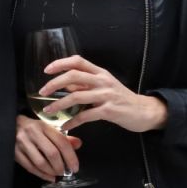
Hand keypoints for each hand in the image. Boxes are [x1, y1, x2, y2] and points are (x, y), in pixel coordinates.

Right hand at [14, 113, 80, 181]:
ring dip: (51, 172)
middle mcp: (33, 133)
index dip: (71, 157)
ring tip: (56, 174)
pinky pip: (30, 167)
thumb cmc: (32, 128)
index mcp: (43, 126)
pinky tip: (48, 177)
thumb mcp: (48, 129)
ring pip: (40, 162)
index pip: (61, 142)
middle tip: (65, 172)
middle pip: (52, 153)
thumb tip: (78, 144)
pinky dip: (41, 175)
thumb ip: (63, 137)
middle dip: (61, 166)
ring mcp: (22, 143)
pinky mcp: (14, 152)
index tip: (75, 167)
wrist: (10, 125)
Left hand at [38, 56, 167, 133]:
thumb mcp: (104, 86)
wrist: (144, 111)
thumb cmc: (121, 99)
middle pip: (73, 76)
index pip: (78, 61)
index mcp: (101, 72)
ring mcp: (106, 95)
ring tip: (48, 110)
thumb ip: (86, 84)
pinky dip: (72, 122)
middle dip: (54, 83)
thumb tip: (65, 85)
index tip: (46, 70)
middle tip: (42, 91)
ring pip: (76, 97)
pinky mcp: (109, 111)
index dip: (60, 63)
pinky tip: (65, 126)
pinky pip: (85, 116)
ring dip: (59, 104)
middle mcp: (103, 81)